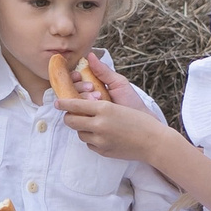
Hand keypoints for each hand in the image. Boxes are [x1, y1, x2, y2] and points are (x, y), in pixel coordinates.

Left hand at [58, 52, 175, 159]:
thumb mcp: (123, 94)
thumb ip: (104, 77)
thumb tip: (89, 60)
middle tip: (71, 113)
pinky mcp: (102, 151)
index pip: (75, 105)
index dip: (63, 103)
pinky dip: (92, 137)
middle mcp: (99, 125)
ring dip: (82, 127)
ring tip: (92, 122)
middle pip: (71, 121)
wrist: (153, 141)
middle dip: (69, 116)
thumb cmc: (140, 116)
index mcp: (104, 108)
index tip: (57, 102)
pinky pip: (89, 143)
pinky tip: (102, 133)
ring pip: (79, 133)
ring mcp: (100, 140)